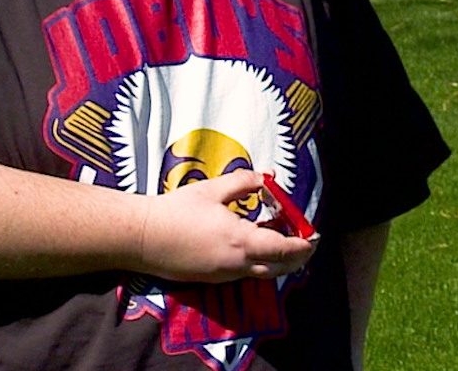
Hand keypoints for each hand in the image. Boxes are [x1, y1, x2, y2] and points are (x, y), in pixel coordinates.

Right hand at [138, 170, 315, 283]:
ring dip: (277, 259)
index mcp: (241, 242)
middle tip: (306, 241)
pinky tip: (254, 242)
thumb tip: (266, 178)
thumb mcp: (213, 189)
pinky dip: (258, 261)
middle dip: (297, 256)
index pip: (285, 250)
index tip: (314, 237)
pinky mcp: (211, 279)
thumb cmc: (177, 211)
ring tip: (280, 236)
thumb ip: (244, 183)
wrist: (142, 238)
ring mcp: (224, 276)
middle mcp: (237, 265)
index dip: (303, 245)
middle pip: (279, 268)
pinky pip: (245, 273)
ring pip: (262, 272)